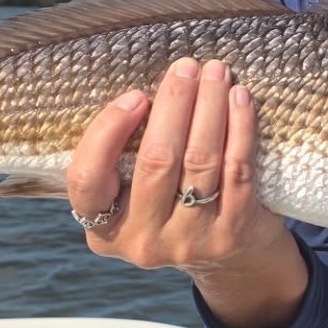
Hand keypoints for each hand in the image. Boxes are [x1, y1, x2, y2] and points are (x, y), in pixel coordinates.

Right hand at [66, 57, 306, 327]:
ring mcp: (190, 242)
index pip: (87, 178)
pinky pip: (238, 169)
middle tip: (186, 68)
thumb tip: (152, 85)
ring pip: (201, 160)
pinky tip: (240, 98)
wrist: (229, 259)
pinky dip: (240, 127)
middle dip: (173, 104)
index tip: (135, 95)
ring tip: (216, 72)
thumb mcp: (133, 193)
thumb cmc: (170, 204)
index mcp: (103, 231)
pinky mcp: (232, 233)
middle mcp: (143, 242)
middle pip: (156, 160)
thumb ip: (127, 153)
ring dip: (210, 107)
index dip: (108, 131)